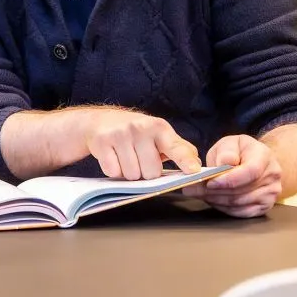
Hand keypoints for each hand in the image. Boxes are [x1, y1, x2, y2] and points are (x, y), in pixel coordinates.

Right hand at [78, 109, 201, 179]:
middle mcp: (140, 128)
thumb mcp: (158, 134)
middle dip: (145, 172)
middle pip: (151, 172)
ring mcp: (120, 134)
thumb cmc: (135, 132)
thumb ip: (178, 149)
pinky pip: (114, 172)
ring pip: (132, 175)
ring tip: (126, 157)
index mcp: (159, 128)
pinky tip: (113, 157)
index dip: (185, 160)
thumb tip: (195, 164)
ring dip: (129, 172)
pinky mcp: (102, 142)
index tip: (193, 170)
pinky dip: (114, 170)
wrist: (100, 121)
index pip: (175, 147)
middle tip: (139, 158)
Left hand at [183, 135, 280, 217]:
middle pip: (241, 190)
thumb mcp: (231, 143)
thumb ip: (227, 151)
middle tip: (192, 189)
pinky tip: (212, 200)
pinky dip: (223, 208)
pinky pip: (240, 212)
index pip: (250, 171)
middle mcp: (272, 176)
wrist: (258, 163)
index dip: (229, 180)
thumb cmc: (241, 152)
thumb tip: (223, 163)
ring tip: (199, 193)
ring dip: (216, 200)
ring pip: (238, 203)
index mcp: (265, 156)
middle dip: (214, 191)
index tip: (210, 182)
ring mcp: (270, 194)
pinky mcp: (264, 207)